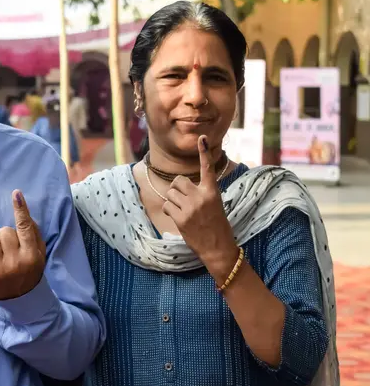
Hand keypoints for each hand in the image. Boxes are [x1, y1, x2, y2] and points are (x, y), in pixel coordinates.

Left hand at [0, 190, 45, 300]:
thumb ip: (34, 234)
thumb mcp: (39, 254)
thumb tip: (23, 212)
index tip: (16, 194)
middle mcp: (16, 262)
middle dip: (5, 235)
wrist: (20, 300)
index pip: (25, 228)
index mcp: (31, 255)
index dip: (20, 209)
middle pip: (4, 231)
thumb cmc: (30, 271)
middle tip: (8, 247)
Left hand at [162, 135, 237, 272]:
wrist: (217, 247)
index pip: (207, 168)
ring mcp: (190, 208)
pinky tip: (179, 218)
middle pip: (178, 181)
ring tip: (183, 210)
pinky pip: (167, 206)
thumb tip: (183, 187)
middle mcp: (201, 197)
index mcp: (212, 192)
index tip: (201, 137)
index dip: (203, 152)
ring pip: (171, 193)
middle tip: (183, 198)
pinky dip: (170, 211)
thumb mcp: (215, 204)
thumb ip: (202, 193)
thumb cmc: (217, 225)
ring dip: (173, 200)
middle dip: (177, 188)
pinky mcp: (181, 218)